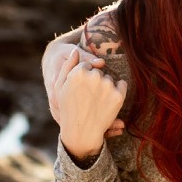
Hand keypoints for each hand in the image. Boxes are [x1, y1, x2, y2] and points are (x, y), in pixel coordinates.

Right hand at [48, 47, 126, 161]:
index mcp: (78, 72)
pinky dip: (118, 90)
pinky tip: (108, 100)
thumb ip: (68, 66)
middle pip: (99, 71)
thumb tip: (75, 50)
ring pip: (110, 78)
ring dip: (106, 86)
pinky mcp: (118, 96)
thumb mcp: (60, 86)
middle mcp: (94, 77)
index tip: (80, 88)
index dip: (83, 77)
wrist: (80, 131)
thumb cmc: (67, 107)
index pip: (86, 65)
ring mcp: (107, 86)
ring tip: (97, 101)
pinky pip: (122, 84)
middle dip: (95, 80)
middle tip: (88, 96)